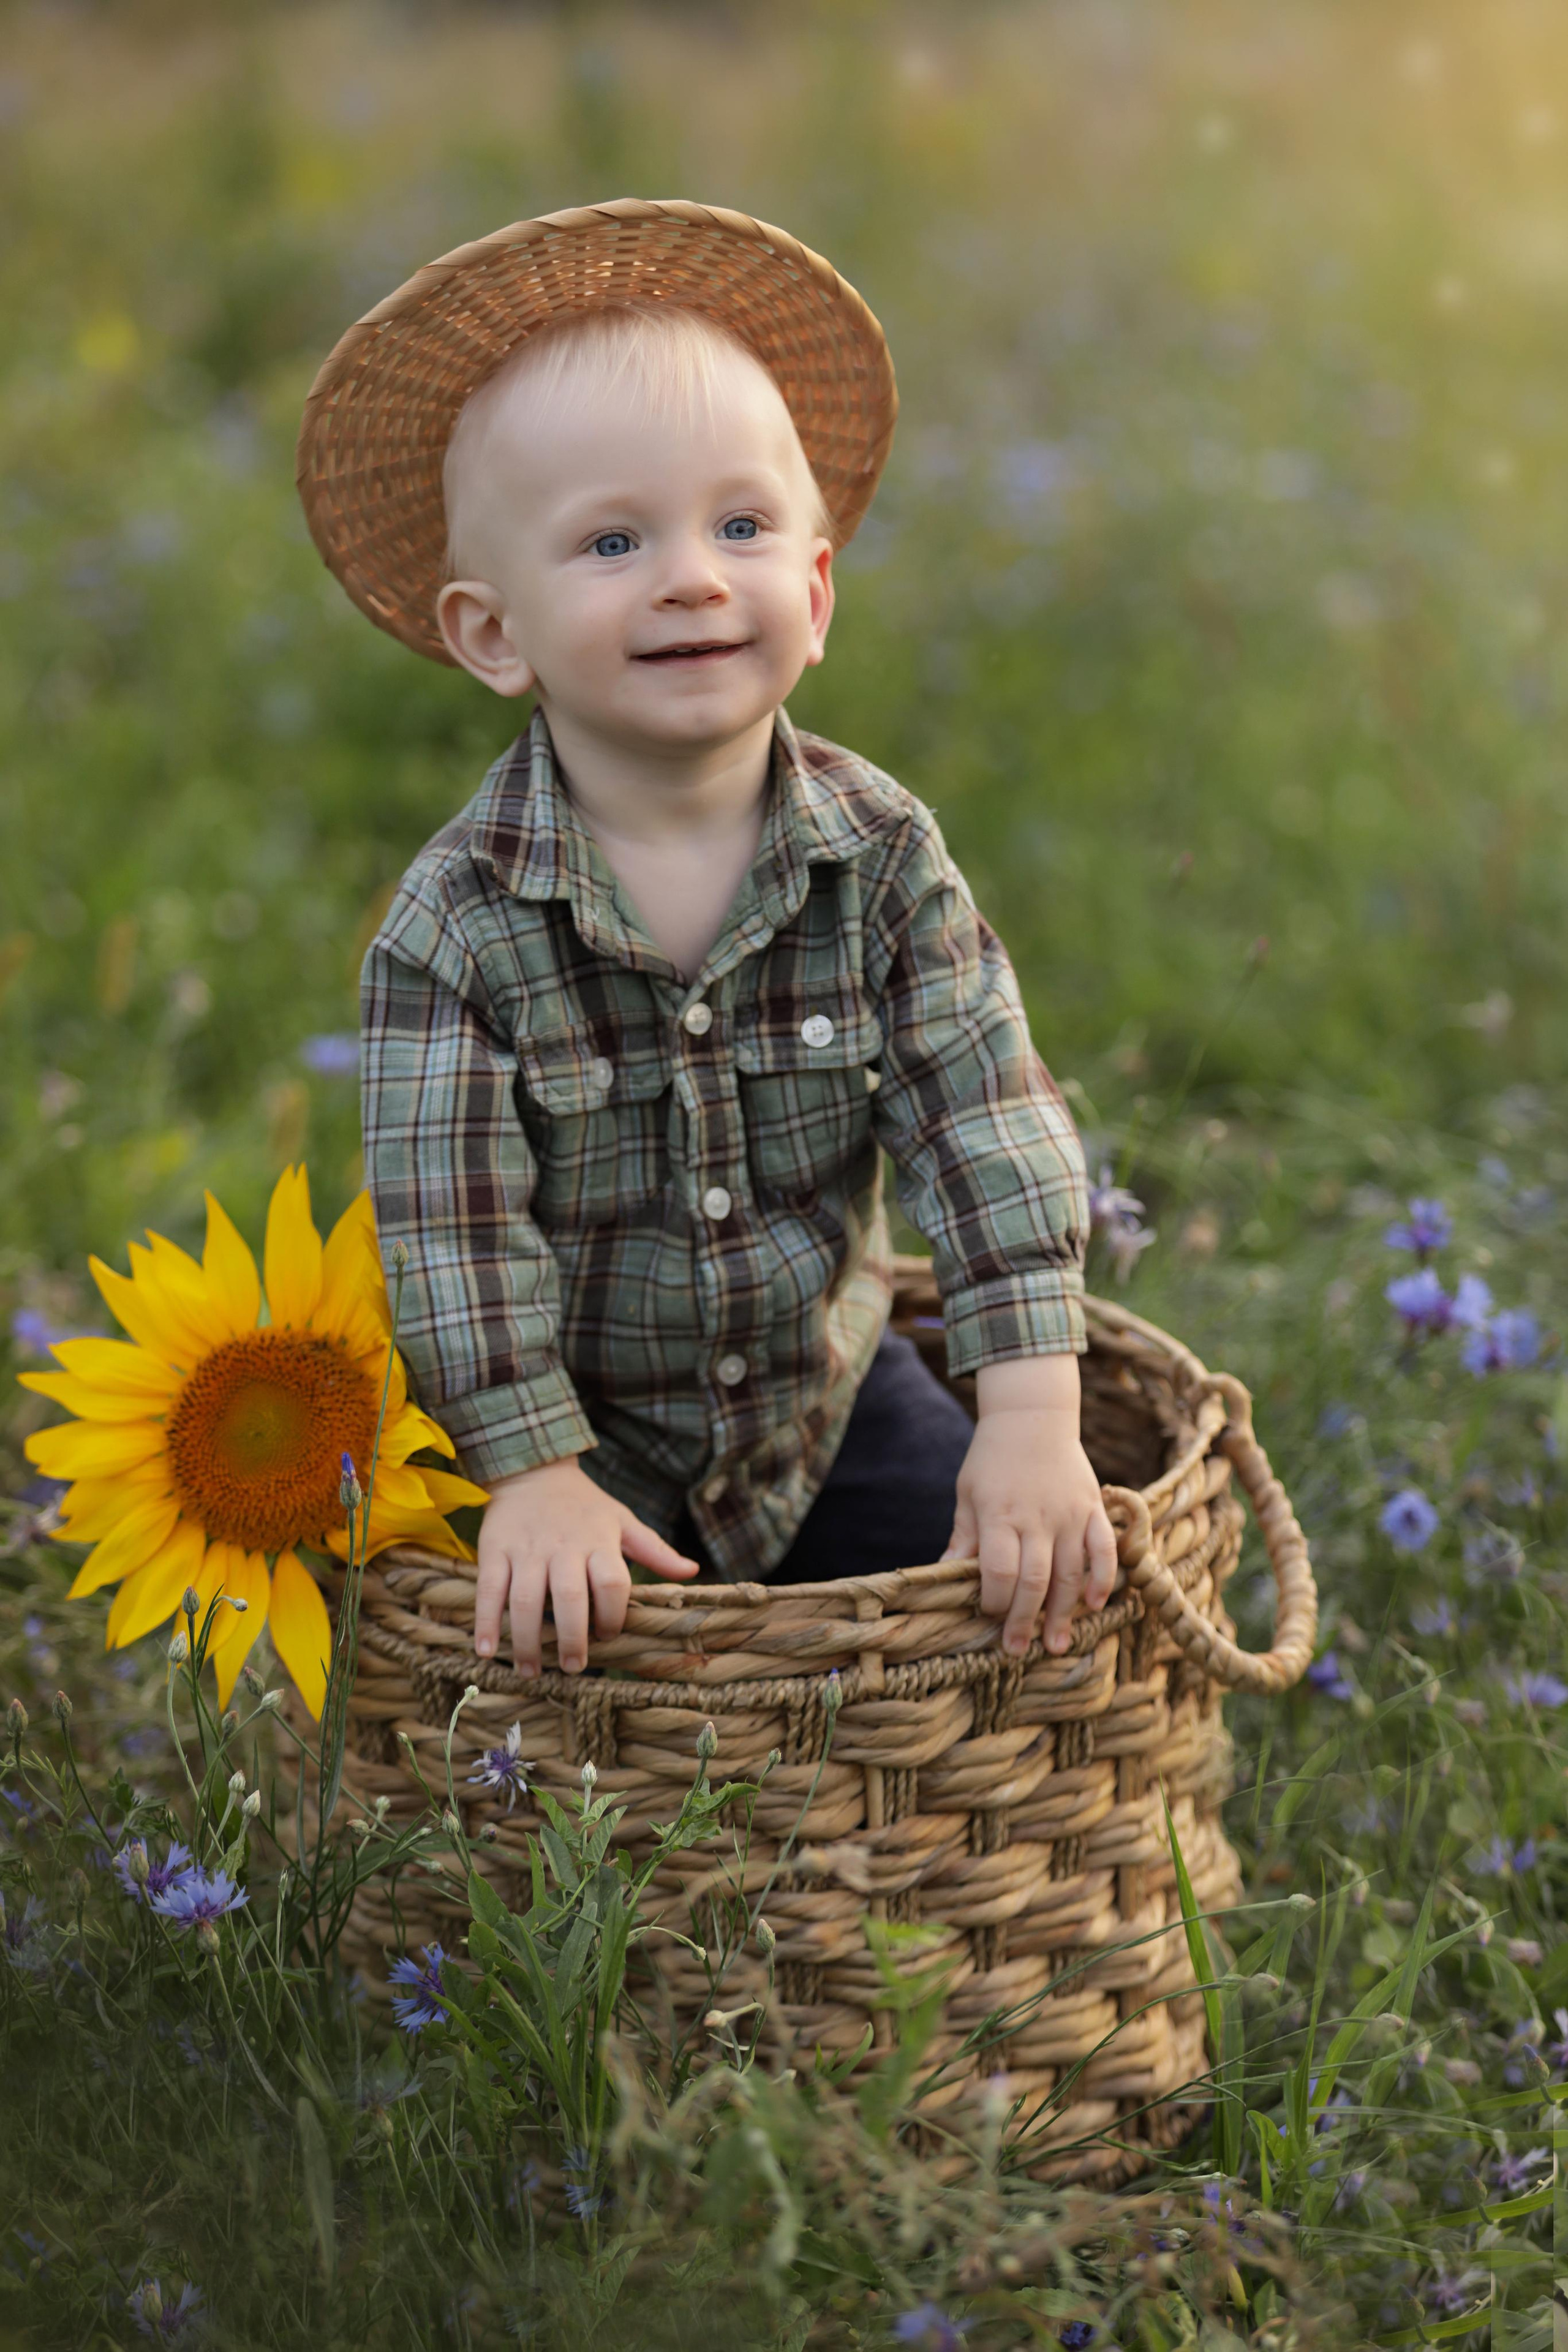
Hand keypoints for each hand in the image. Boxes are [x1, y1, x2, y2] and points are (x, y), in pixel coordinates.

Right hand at [473, 1457, 699, 1676]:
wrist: (533, 1469)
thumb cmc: (584, 1504)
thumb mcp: (622, 1520)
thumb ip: (654, 1550)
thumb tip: (691, 1571)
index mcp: (598, 1541)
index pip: (612, 1583)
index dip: (613, 1615)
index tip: (607, 1636)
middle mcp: (562, 1547)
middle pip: (569, 1598)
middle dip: (572, 1639)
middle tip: (573, 1667)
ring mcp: (526, 1549)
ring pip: (524, 1600)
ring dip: (527, 1642)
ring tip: (531, 1672)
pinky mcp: (494, 1549)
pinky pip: (488, 1590)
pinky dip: (486, 1623)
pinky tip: (486, 1652)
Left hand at [943, 1356, 1118, 1658]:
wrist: (1033, 1416)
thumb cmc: (992, 1457)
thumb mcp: (968, 1492)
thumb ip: (964, 1536)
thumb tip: (946, 1574)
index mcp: (999, 1513)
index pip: (998, 1569)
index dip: (993, 1599)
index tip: (987, 1615)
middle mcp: (1037, 1517)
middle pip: (1035, 1579)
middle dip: (1025, 1620)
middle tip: (1018, 1651)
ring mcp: (1069, 1514)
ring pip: (1071, 1573)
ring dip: (1063, 1613)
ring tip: (1056, 1645)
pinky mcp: (1093, 1508)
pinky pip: (1103, 1549)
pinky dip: (1102, 1578)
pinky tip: (1095, 1605)